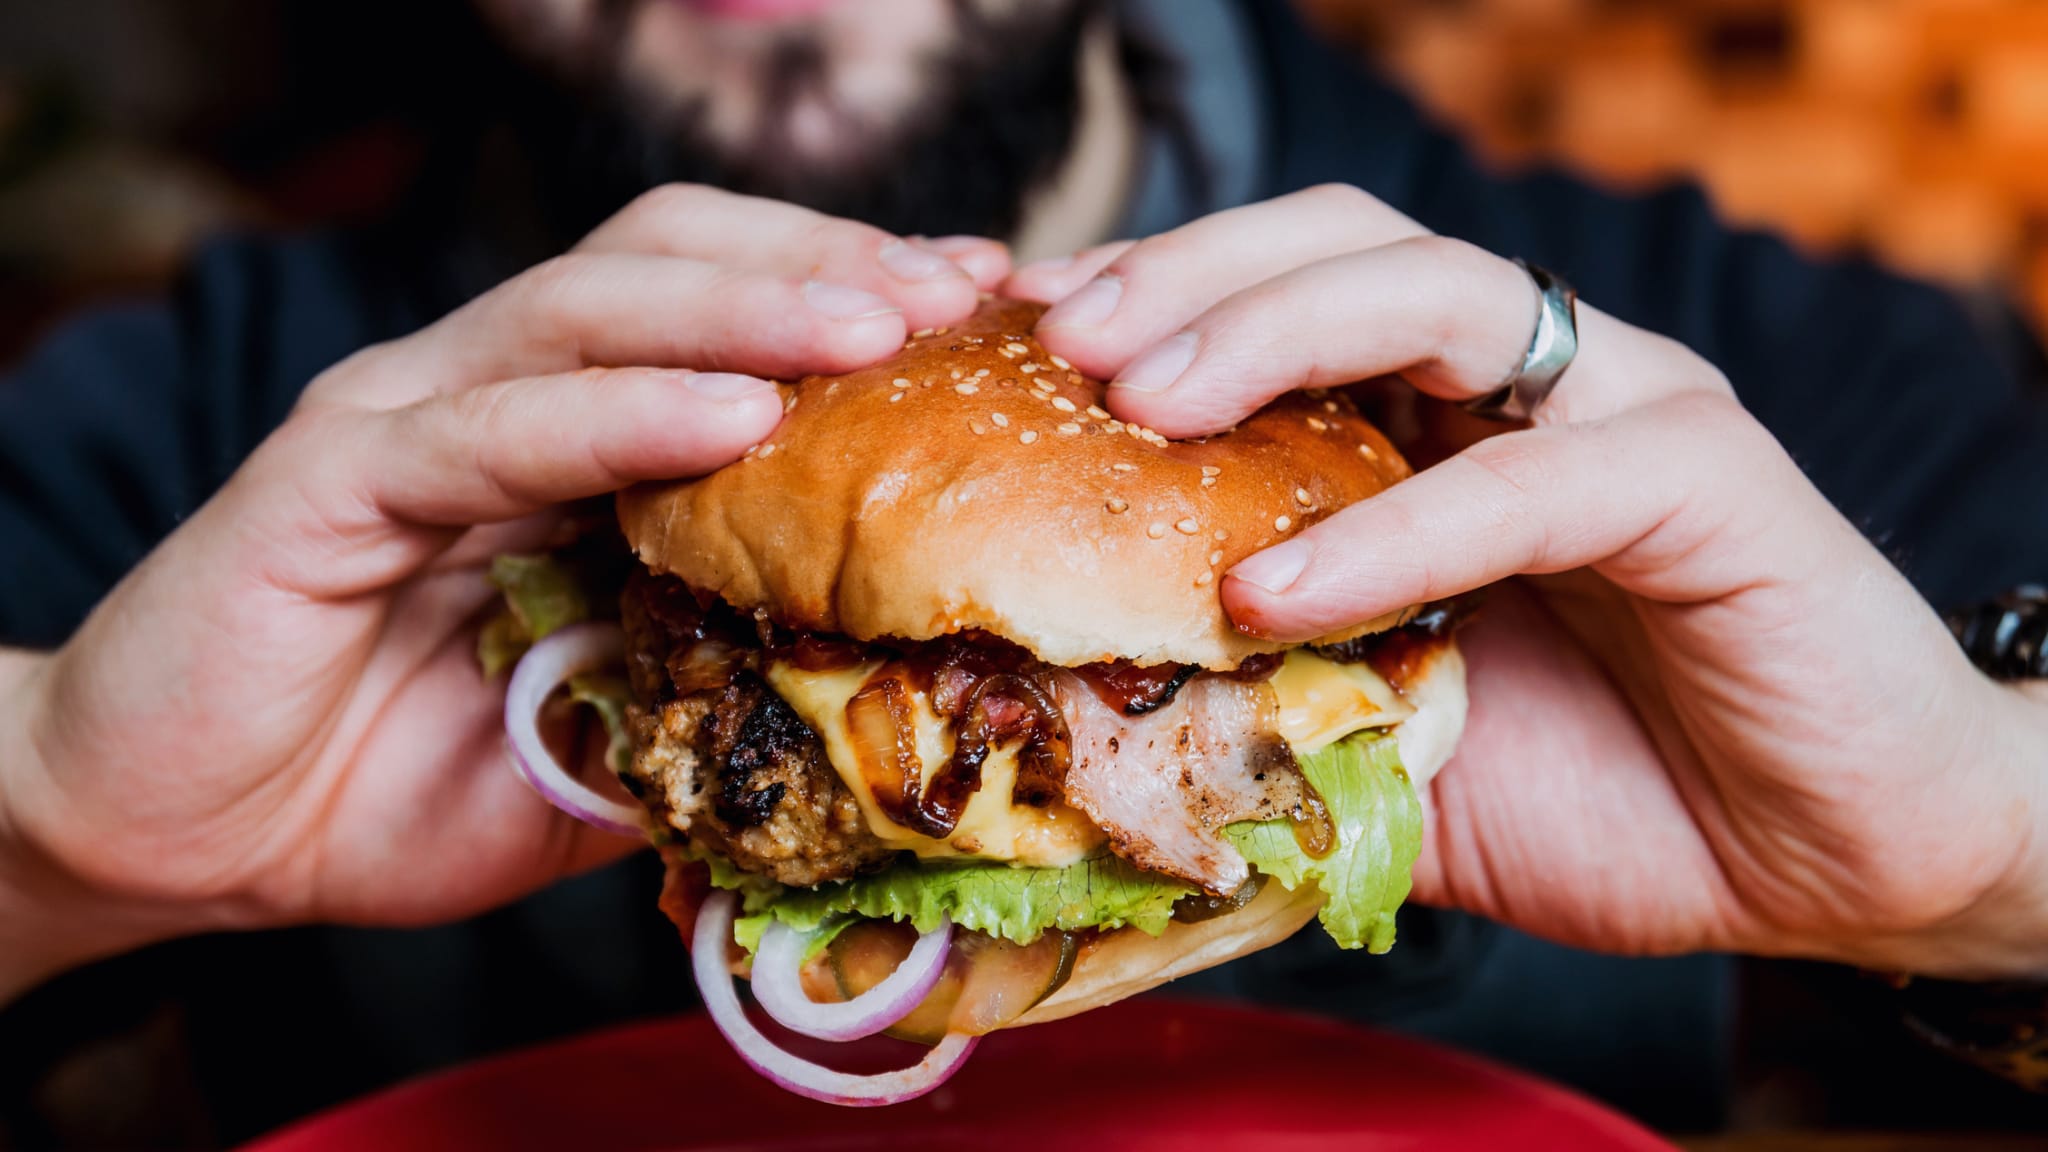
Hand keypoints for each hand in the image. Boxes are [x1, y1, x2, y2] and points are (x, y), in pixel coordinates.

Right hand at [0, 186, 1007, 1001]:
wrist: (186, 835)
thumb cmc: (392, 783)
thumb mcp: (604, 742)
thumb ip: (709, 688)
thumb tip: (878, 686)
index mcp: (563, 437)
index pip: (720, 313)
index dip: (851, 298)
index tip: (991, 320)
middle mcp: (487, 392)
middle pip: (670, 257)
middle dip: (826, 265)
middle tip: (961, 296)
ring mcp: (405, 418)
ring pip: (590, 307)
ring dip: (746, 308)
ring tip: (879, 328)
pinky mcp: (328, 477)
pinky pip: (491, 425)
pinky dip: (616, 412)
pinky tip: (732, 418)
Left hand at [1009, 185, 2047, 977]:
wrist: (1823, 862)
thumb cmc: (1608, 790)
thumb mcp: (1390, 750)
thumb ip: (1270, 715)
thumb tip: (1088, 737)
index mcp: (1447, 417)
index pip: (1282, 298)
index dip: (1150, 299)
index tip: (1019, 339)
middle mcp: (1532, 383)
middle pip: (1343, 244)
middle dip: (1189, 276)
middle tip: (1065, 342)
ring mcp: (1625, 409)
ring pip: (1438, 293)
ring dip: (1272, 332)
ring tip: (1144, 406)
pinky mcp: (1708, 480)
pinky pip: (1532, 478)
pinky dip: (1395, 528)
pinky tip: (1276, 585)